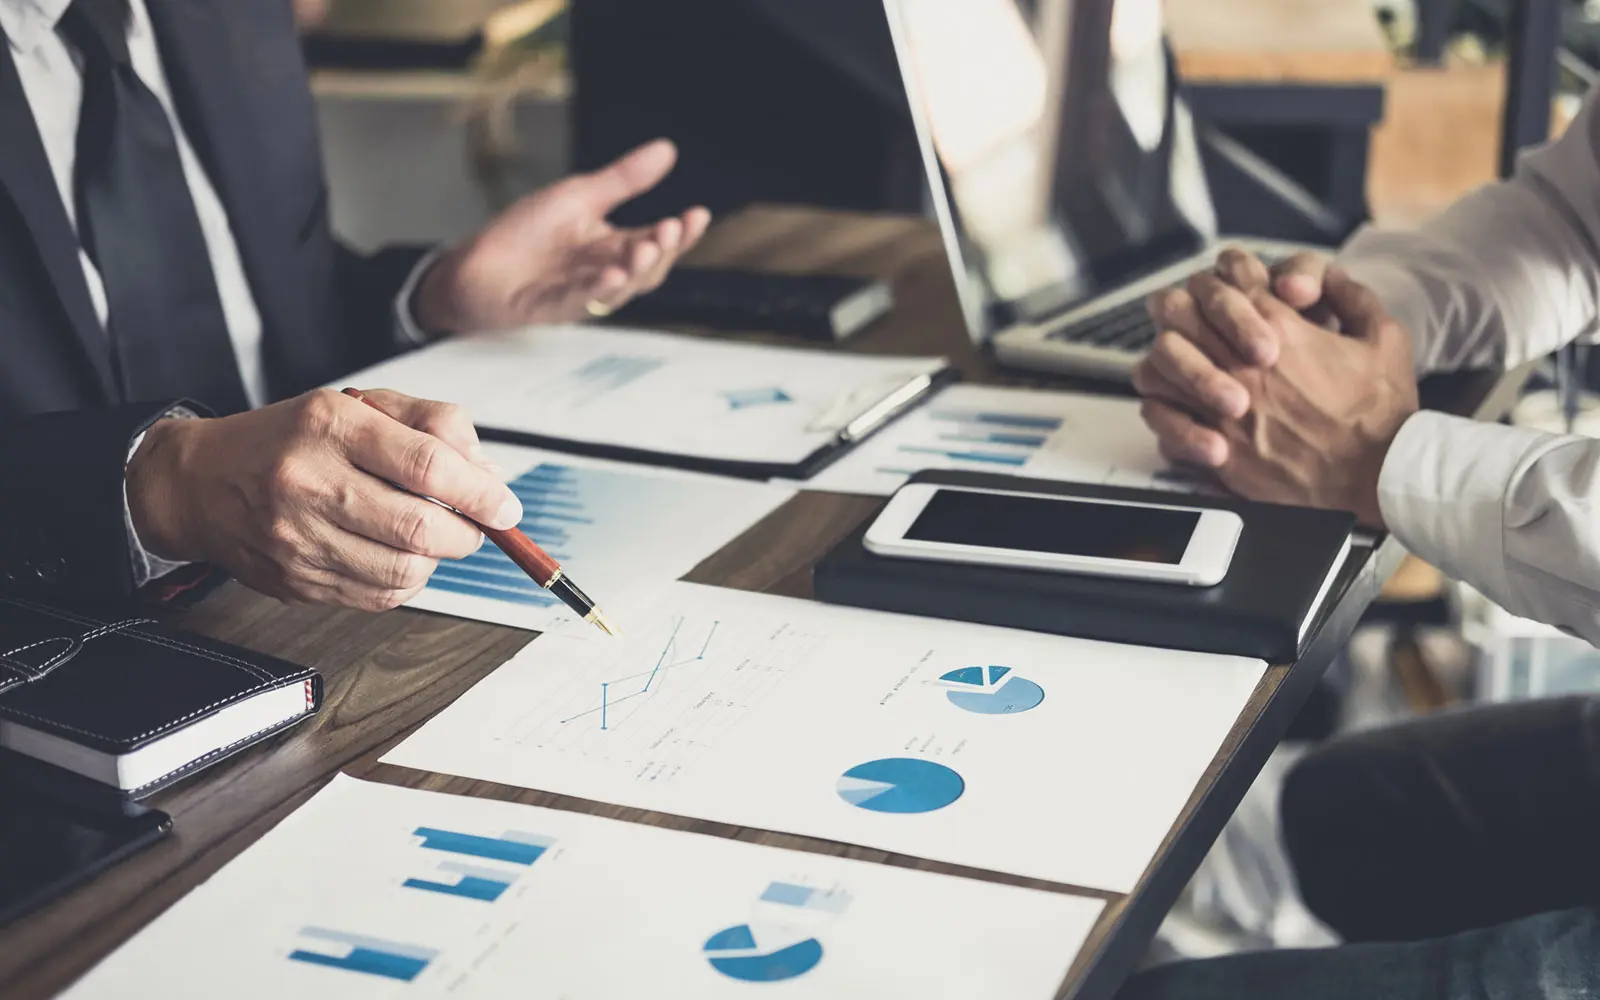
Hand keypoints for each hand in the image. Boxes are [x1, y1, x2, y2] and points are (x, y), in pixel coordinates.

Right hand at [126, 389, 523, 610]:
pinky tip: (396, 555)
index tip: (505, 506)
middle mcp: (309, 482)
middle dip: (468, 532)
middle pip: (421, 526)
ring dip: (437, 559)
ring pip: (405, 570)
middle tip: (476, 525)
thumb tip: (487, 474)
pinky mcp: (298, 581)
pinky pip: (379, 596)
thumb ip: (431, 424)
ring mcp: (299, 538)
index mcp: (330, 426)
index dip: (481, 492)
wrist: (199, 484)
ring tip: (431, 536)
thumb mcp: (358, 406)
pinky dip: (405, 580)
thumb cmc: (288, 440)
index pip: (428, 464)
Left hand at [411, 140, 710, 333]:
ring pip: (621, 290)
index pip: (657, 241)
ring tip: (645, 249)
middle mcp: (606, 272)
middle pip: (648, 269)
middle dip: (662, 251)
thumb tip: (667, 150)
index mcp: (614, 246)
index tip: (697, 215)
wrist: (475, 265)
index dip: (680, 234)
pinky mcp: (553, 307)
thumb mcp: (579, 196)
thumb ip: (623, 180)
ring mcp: (582, 293)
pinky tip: (611, 276)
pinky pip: (581, 301)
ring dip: (636, 271)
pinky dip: (597, 290)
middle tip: (668, 229)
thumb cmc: (526, 234)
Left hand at [1134, 268, 1418, 526]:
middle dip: (1184, 308)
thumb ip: (1349, 295)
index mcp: (1279, 328)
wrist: (1376, 480)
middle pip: (1180, 313)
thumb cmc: (1380, 415)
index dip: (1225, 275)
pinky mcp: (1214, 447)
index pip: (1227, 276)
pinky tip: (1177, 404)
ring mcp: (1222, 407)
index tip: (1232, 286)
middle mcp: (1241, 364)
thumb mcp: (1383, 337)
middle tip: (1191, 317)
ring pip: (1158, 363)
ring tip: (1181, 361)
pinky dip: (1162, 406)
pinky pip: (1161, 415)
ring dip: (1167, 357)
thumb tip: (1323, 277)